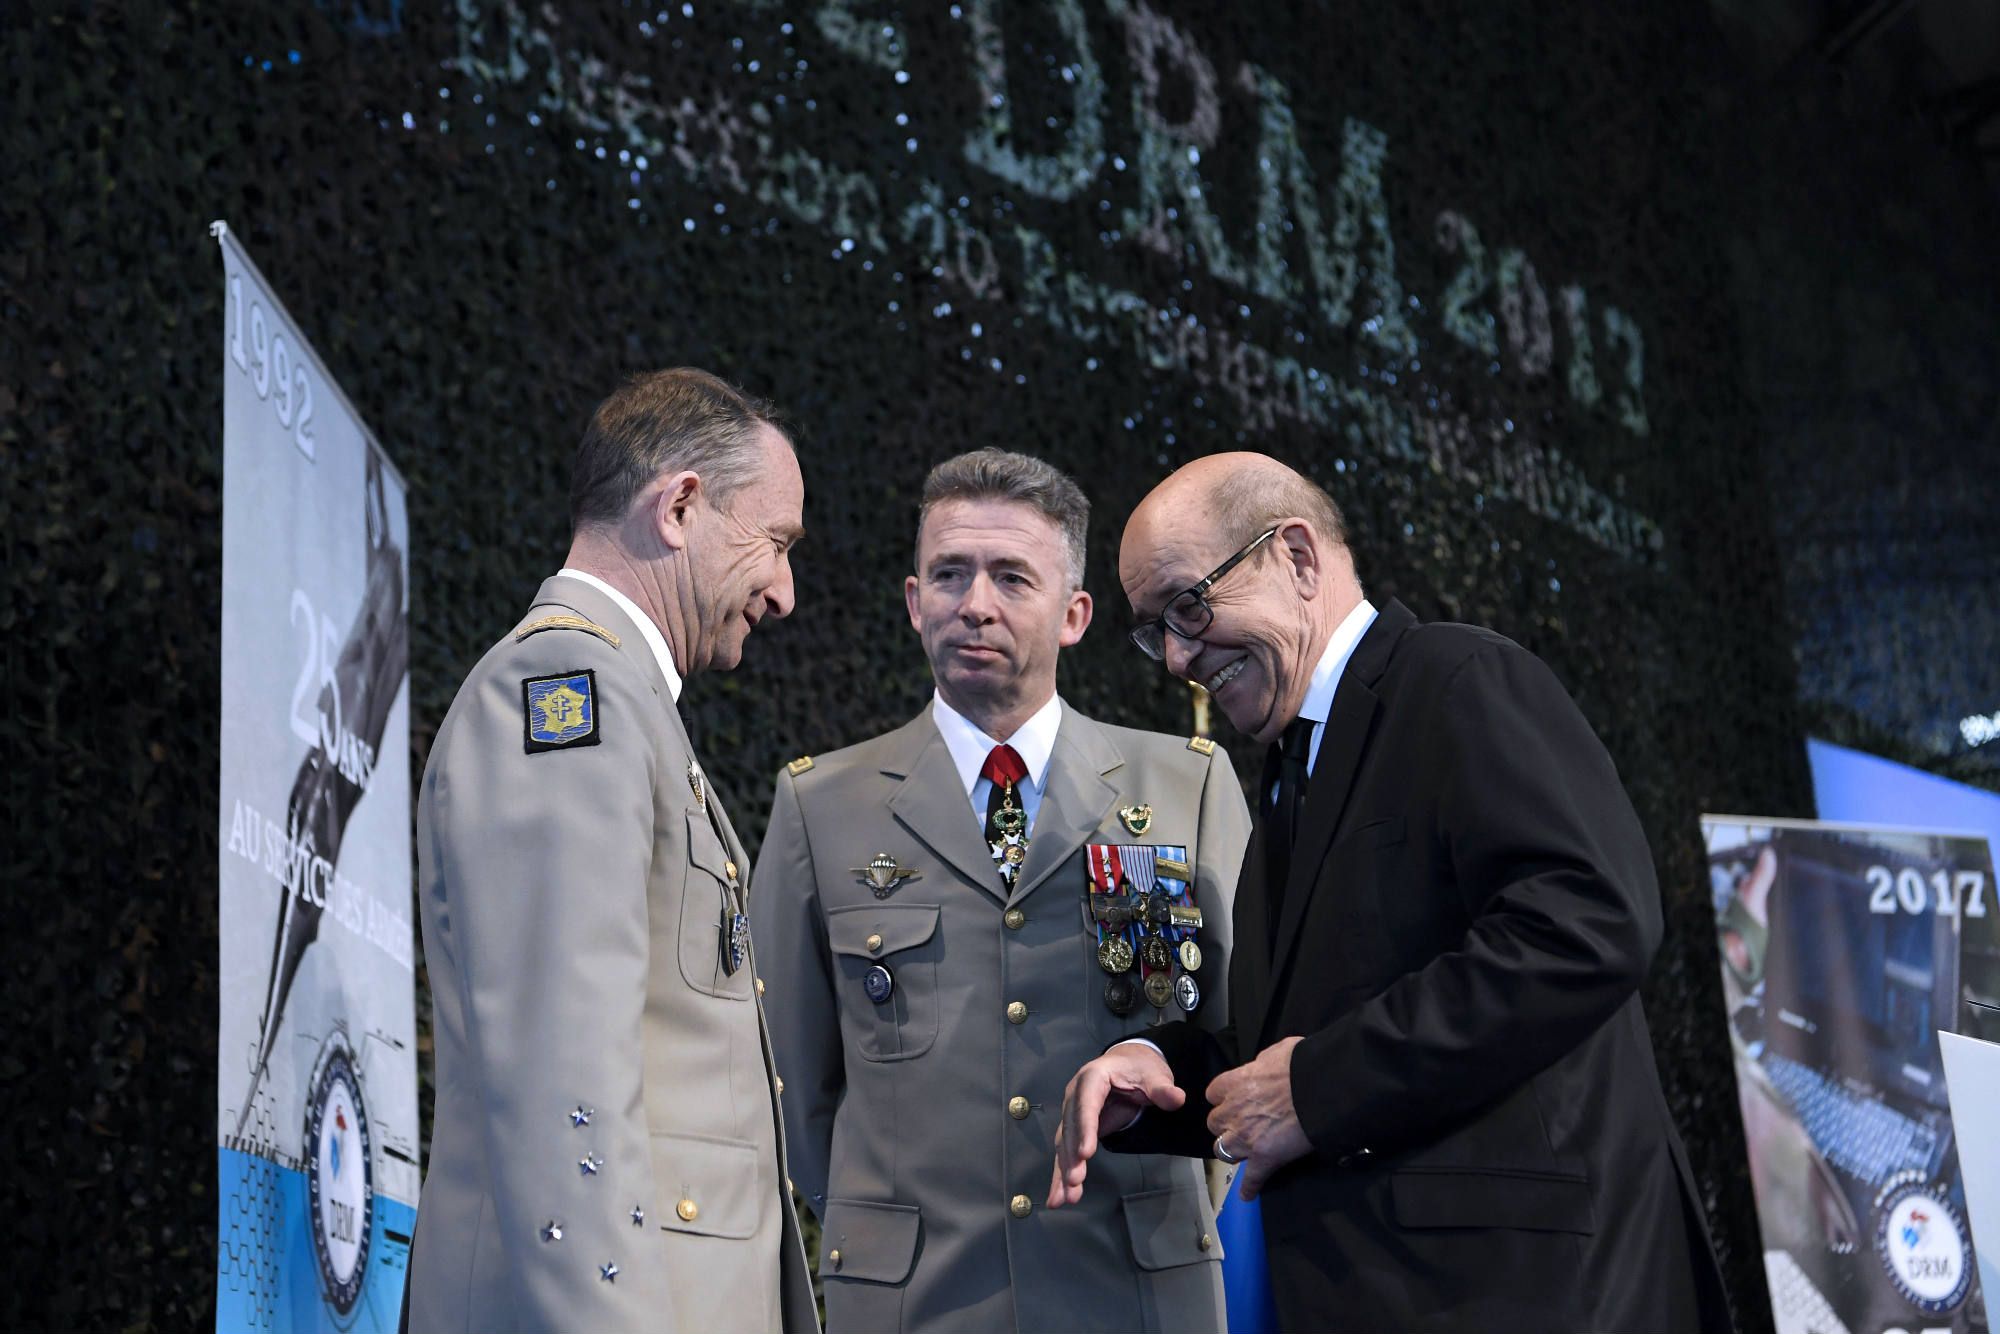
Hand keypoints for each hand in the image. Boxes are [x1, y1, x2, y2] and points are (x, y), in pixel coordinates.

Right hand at [1047, 1043, 1185, 1207]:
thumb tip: (1176, 1098)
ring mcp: (1073, 1113)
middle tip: (1075, 1182)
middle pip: (1071, 1128)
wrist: (1128, 1063)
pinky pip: (1067, 1152)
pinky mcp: (1076, 1129)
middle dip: (1071, 1157)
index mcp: (1093, 1077)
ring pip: (1064, 1144)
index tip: (1086, 1154)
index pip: (1086, 1104)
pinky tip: (1059, 1197)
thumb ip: (1162, 1088)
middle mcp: (1076, 1095)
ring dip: (1064, 1171)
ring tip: (1066, 1197)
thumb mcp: (1153, 1074)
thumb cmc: (1139, 1068)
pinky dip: (1062, 1175)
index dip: (1085, 1129)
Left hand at [1206, 1036, 1310, 1200]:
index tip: (1232, 1100)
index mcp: (1234, 1083)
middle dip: (1226, 1124)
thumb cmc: (1301, 1064)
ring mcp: (1246, 1137)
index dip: (1223, 1098)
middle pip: (1214, 1123)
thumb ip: (1262, 1062)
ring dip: (1232, 1149)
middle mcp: (1234, 1111)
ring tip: (1243, 1151)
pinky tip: (1247, 1194)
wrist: (1321, 1088)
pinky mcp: (1264, 1158)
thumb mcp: (1276, 1051)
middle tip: (1240, 1124)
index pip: (1213, 1094)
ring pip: (1223, 1149)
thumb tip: (1263, 1066)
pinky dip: (1249, 1187)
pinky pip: (1251, 1178)